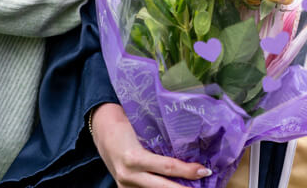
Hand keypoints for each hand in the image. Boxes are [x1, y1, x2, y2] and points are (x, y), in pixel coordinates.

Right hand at [90, 103, 211, 186]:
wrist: (101, 131)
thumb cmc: (127, 124)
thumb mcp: (144, 130)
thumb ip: (162, 142)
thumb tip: (191, 146)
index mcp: (134, 157)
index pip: (166, 167)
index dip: (187, 171)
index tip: (205, 170)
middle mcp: (129, 175)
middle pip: (163, 187)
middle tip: (205, 185)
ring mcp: (125, 185)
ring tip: (193, 186)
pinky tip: (176, 184)